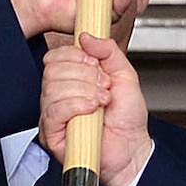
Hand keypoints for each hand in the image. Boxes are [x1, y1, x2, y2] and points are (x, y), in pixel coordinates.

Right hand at [40, 34, 153, 185]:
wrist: (133, 150)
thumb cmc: (127, 119)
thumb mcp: (124, 75)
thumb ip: (108, 51)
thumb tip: (86, 36)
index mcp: (71, 80)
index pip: (55, 57)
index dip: (75, 55)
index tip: (96, 64)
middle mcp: (58, 96)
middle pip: (53, 70)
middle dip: (84, 74)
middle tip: (104, 86)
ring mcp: (53, 115)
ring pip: (52, 89)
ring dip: (84, 91)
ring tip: (102, 101)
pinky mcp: (52, 134)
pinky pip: (53, 111)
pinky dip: (75, 106)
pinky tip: (91, 109)